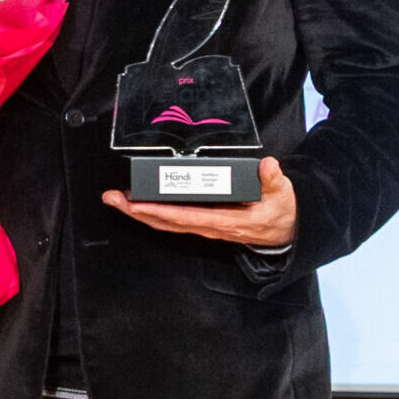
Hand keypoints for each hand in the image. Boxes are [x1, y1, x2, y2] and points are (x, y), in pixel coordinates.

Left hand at [102, 154, 299, 247]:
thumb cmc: (280, 212)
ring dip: (139, 213)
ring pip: (166, 223)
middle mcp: (209, 228)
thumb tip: (267, 166)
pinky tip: (137, 204)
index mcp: (226, 222)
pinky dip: (152, 213)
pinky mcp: (202, 223)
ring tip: (116, 199)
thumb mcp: (283, 194)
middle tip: (112, 198)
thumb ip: (273, 179)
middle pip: (167, 222)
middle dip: (137, 212)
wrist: (285, 233)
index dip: (160, 211)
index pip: (187, 217)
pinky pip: (172, 221)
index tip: (138, 204)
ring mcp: (204, 227)